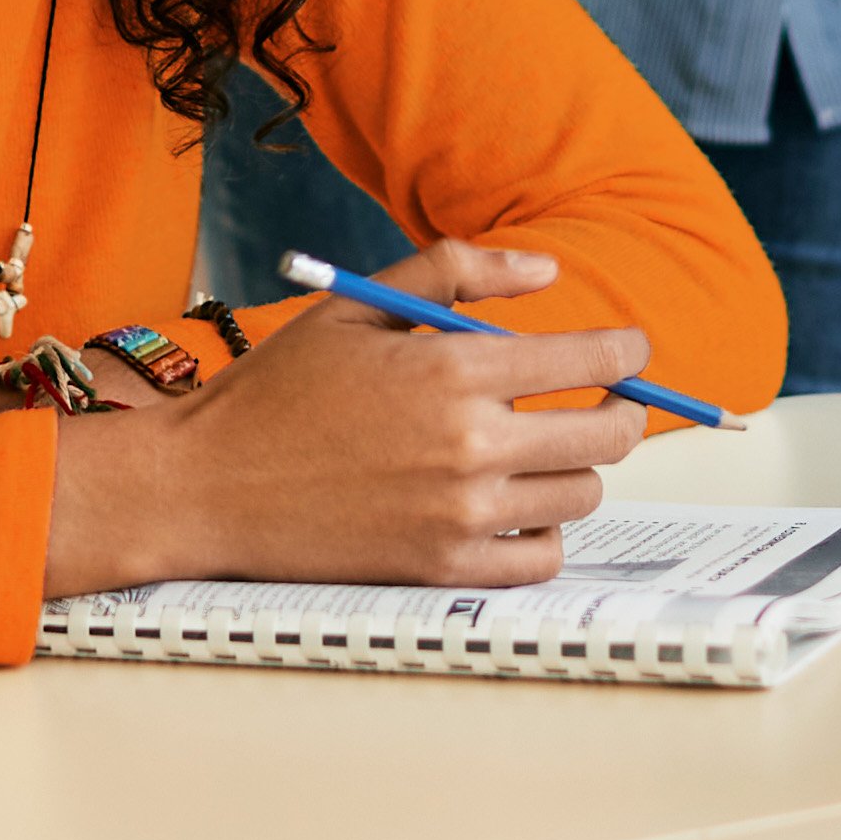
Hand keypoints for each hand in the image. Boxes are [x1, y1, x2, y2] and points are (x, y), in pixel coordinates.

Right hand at [45, 242, 647, 595]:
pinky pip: (541, 557)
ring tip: (539, 451)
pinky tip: (514, 506)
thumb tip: (548, 269)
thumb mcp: (360, 303)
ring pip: (581, 496)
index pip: (593, 360)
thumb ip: (457, 270)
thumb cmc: (280, 390)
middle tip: (604, 402)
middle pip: (606, 435)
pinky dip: (543, 532)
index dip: (628, 352)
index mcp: (452, 369)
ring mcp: (460, 516)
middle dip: (619, 410)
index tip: (632, 350)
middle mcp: (470, 446)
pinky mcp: (443, 570)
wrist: (208, 485)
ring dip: (574, 469)